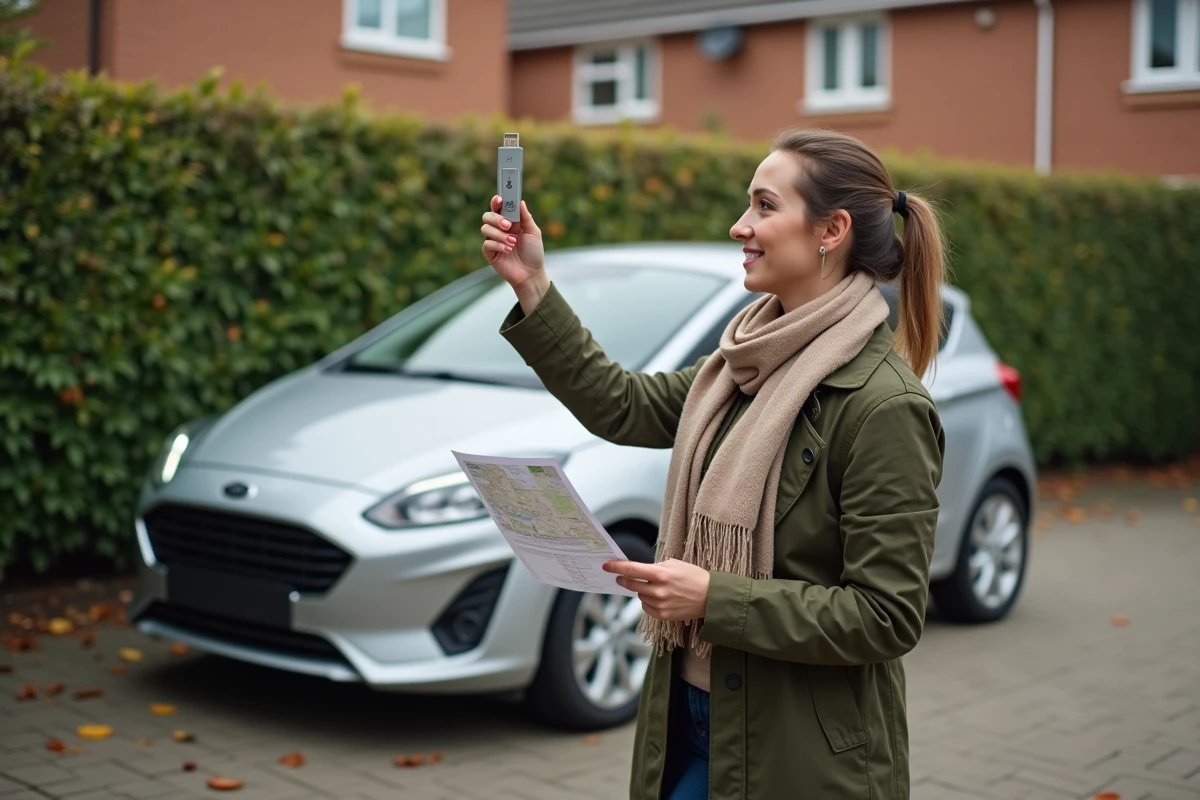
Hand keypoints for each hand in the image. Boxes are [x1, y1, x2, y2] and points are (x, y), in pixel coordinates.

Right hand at [481, 196, 547, 312]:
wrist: (531, 273)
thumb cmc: (533, 252)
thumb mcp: (533, 232)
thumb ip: (526, 217)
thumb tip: (520, 201)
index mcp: (509, 221)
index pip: (498, 208)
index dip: (496, 201)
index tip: (500, 199)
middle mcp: (499, 229)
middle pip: (487, 216)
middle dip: (497, 219)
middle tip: (509, 226)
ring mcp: (493, 241)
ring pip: (485, 229)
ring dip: (500, 235)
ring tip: (512, 243)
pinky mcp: (490, 253)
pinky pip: (487, 243)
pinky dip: (498, 245)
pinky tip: (508, 250)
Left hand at [603, 559, 710, 621]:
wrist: (711, 597)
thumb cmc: (693, 576)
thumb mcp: (675, 564)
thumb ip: (655, 567)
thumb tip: (638, 570)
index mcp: (661, 574)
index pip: (632, 570)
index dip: (617, 567)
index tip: (607, 565)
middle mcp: (659, 590)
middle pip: (631, 585)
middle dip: (623, 580)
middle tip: (620, 577)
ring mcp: (661, 604)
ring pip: (639, 596)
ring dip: (641, 591)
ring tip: (654, 587)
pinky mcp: (664, 616)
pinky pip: (646, 607)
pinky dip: (648, 602)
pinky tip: (658, 598)